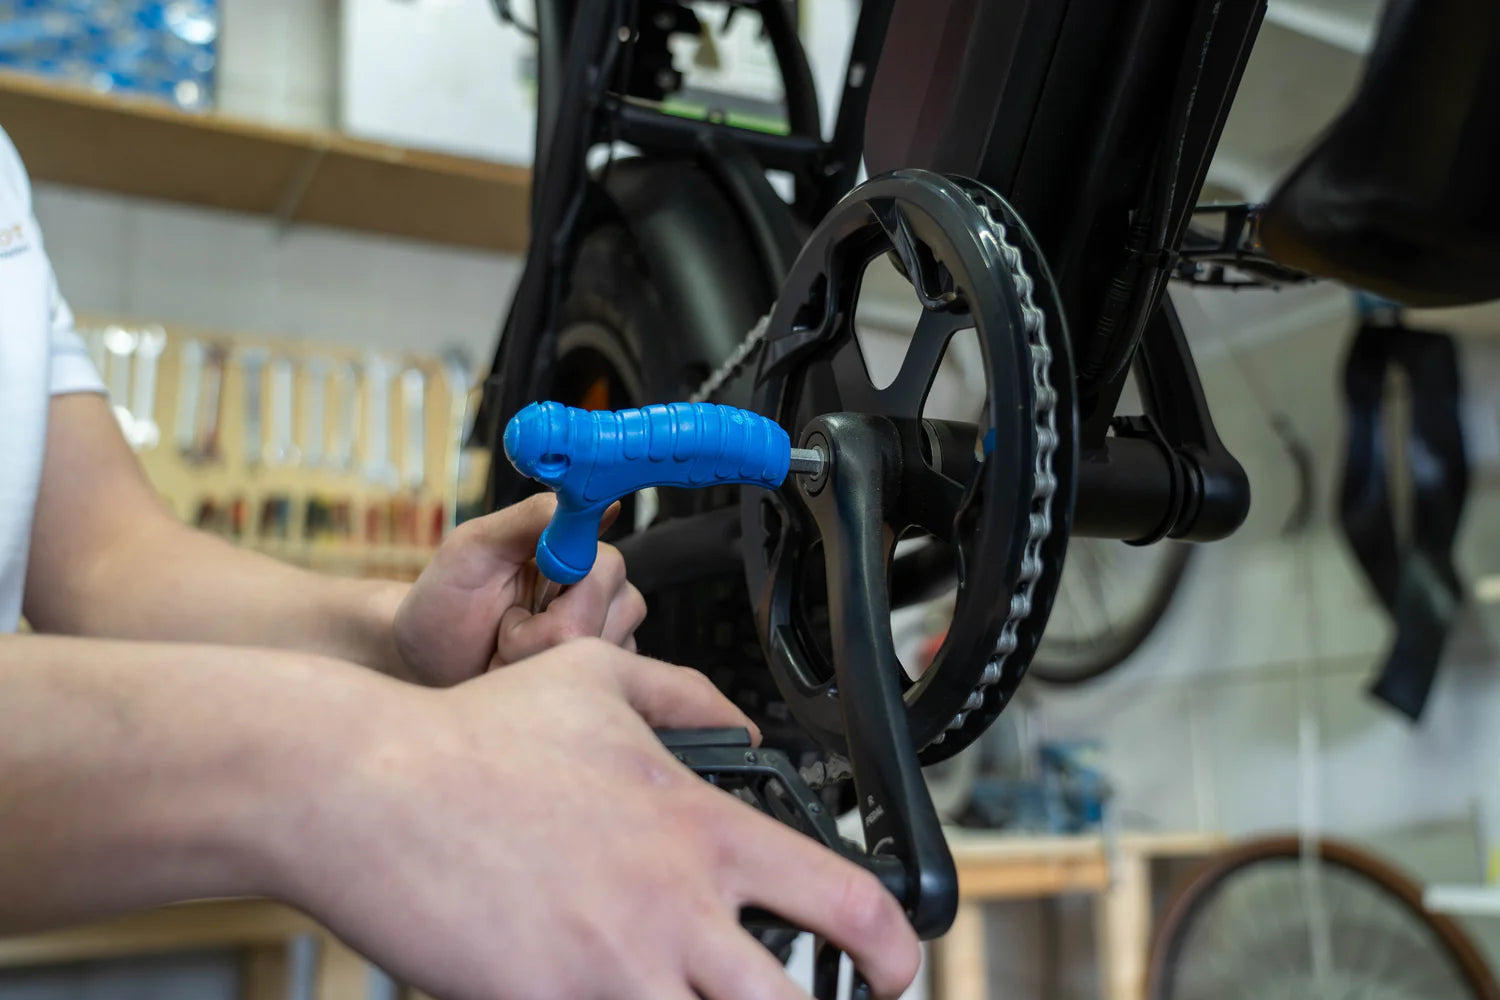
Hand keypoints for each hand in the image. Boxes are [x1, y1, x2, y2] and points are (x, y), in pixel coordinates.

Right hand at [278, 639, 919, 999]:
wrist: (367, 787)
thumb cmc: (474, 736)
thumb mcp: (594, 680)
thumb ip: (684, 697)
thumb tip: (739, 726)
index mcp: (701, 829)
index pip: (848, 901)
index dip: (894, 948)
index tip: (892, 966)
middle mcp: (676, 907)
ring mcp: (616, 967)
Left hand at [393, 494, 646, 683]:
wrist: (428, 658)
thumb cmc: (446, 599)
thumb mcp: (474, 548)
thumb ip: (530, 519)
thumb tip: (598, 502)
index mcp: (577, 549)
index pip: (606, 566)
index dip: (561, 597)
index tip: (514, 612)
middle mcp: (604, 586)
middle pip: (610, 615)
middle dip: (545, 634)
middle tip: (504, 630)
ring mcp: (610, 630)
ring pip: (602, 650)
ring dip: (542, 658)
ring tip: (509, 650)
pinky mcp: (603, 669)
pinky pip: (597, 680)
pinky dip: (550, 683)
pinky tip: (524, 672)